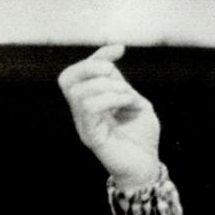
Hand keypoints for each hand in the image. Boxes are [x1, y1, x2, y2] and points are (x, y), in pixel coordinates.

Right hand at [58, 45, 160, 187]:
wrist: (147, 165)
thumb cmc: (142, 137)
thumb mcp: (137, 104)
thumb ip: (123, 87)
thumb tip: (111, 69)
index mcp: (91, 101)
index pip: (81, 73)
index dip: (97, 56)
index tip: (120, 49)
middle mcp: (81, 111)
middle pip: (68, 78)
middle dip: (92, 67)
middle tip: (117, 76)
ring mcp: (83, 123)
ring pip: (79, 92)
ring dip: (109, 87)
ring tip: (127, 97)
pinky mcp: (90, 136)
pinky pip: (89, 109)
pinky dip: (111, 99)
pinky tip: (127, 103)